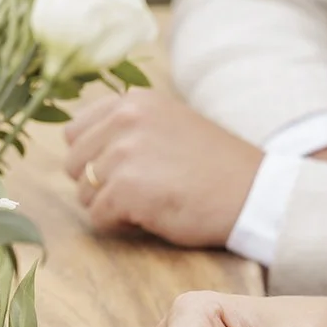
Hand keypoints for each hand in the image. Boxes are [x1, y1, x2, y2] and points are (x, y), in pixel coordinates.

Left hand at [64, 89, 261, 247]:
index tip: (127, 166)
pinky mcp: (125, 189)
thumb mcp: (167, 124)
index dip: (93, 157)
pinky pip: (98, 217)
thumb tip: (71, 144)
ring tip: (152, 198)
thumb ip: (123, 127)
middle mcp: (125, 119)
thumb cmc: (211, 166)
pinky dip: (120, 224)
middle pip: (73, 165)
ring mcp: (123, 153)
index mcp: (133, 101)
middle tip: (143, 186)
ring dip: (111, 205)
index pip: (74, 132)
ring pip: (83, 193)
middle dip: (99, 183)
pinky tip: (153, 214)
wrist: (255, 193)